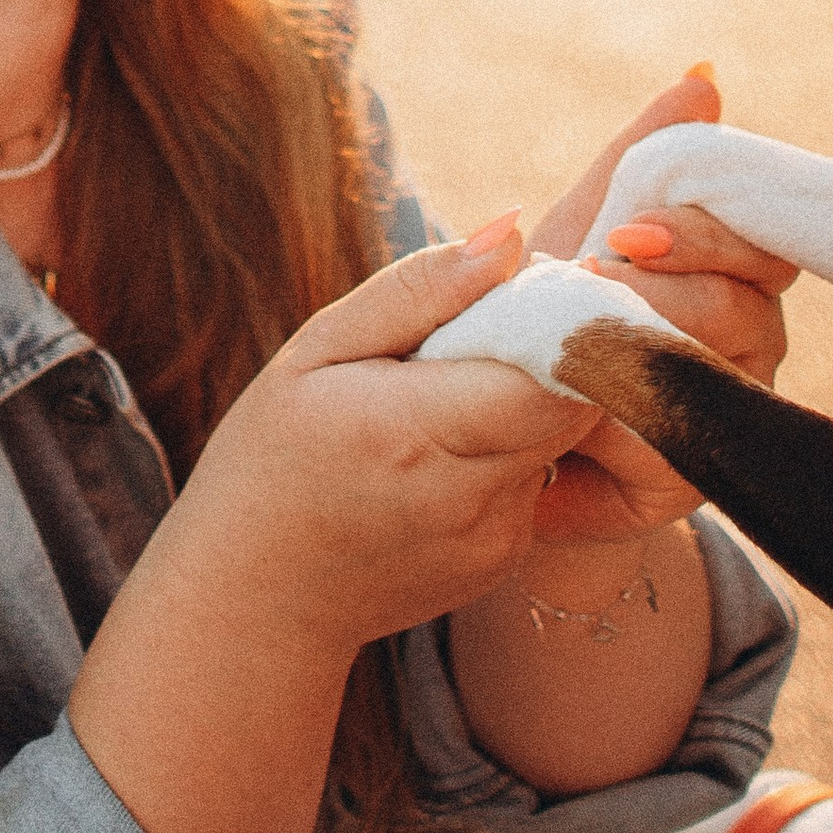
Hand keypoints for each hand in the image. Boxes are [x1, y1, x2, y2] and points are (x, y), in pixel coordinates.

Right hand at [175, 224, 600, 663]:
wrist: (257, 600)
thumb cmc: (272, 458)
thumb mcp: (319, 350)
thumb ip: (422, 290)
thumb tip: (513, 232)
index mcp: (417, 430)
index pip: (557, 369)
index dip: (567, 319)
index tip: (535, 286)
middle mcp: (471, 495)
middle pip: (575, 398)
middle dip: (553, 349)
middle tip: (489, 325)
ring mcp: (496, 538)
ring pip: (561, 436)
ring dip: (527, 398)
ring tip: (446, 394)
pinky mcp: (505, 559)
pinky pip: (538, 477)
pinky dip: (509, 449)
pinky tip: (442, 453)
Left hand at [525, 71, 795, 540]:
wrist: (481, 425)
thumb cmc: (536, 307)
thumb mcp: (580, 222)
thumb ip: (639, 160)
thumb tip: (705, 78)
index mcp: (726, 266)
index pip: (756, 232)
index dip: (702, 228)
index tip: (629, 229)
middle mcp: (745, 334)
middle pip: (750, 301)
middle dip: (669, 287)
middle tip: (591, 283)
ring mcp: (723, 404)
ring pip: (716, 369)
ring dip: (641, 349)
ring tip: (569, 343)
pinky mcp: (687, 474)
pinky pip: (675, 442)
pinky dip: (620, 422)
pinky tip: (571, 413)